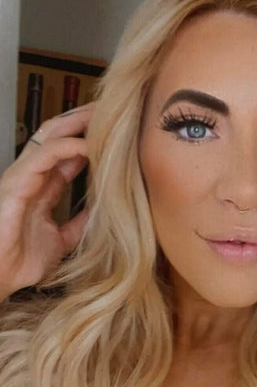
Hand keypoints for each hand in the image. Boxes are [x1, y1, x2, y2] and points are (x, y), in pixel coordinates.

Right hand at [0, 102, 93, 298]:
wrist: (0, 276)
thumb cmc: (22, 261)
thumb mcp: (63, 240)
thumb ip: (80, 223)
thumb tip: (102, 212)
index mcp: (42, 187)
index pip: (67, 152)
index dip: (89, 139)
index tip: (116, 131)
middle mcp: (32, 176)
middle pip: (58, 135)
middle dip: (84, 120)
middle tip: (111, 110)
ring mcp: (22, 177)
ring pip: (50, 137)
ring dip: (78, 123)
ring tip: (103, 115)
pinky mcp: (16, 183)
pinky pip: (43, 156)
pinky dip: (67, 147)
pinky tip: (89, 146)